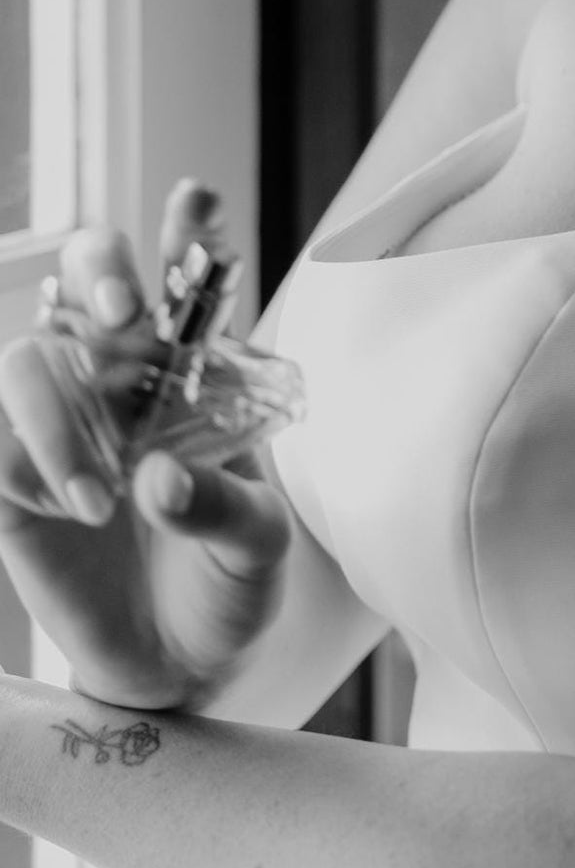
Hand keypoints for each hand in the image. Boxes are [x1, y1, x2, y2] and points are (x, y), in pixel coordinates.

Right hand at [0, 183, 291, 706]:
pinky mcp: (8, 481)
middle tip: (123, 318)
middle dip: (96, 274)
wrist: (177, 668)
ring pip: (26, 360)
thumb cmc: (230, 583)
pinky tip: (66, 506)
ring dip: (57, 418)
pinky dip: (21, 460)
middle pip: (81, 281)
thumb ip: (222, 507)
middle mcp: (117, 381)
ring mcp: (57, 424)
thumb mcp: (257, 547)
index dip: (187, 234)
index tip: (200, 199)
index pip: (184, 286)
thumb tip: (159, 479)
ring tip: (103, 500)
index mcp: (190, 377)